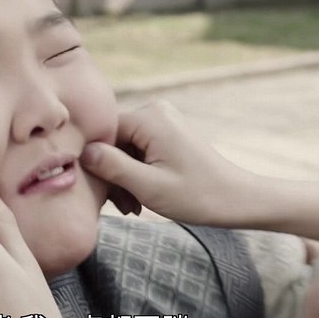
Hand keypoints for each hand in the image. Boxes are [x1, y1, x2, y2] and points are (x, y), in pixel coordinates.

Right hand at [80, 100, 245, 223]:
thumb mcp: (148, 186)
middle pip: (113, 141)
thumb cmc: (197, 195)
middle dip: (112, 175)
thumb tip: (82, 152)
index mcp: (149, 117)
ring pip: (123, 148)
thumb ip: (112, 166)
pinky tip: (141, 196)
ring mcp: (161, 120)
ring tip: (134, 206)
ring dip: (123, 178)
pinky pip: (137, 150)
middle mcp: (154, 110)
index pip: (102, 133)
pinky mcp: (166, 132)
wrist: (236, 199)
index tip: (105, 195)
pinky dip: (135, 173)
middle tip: (124, 207)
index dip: (97, 164)